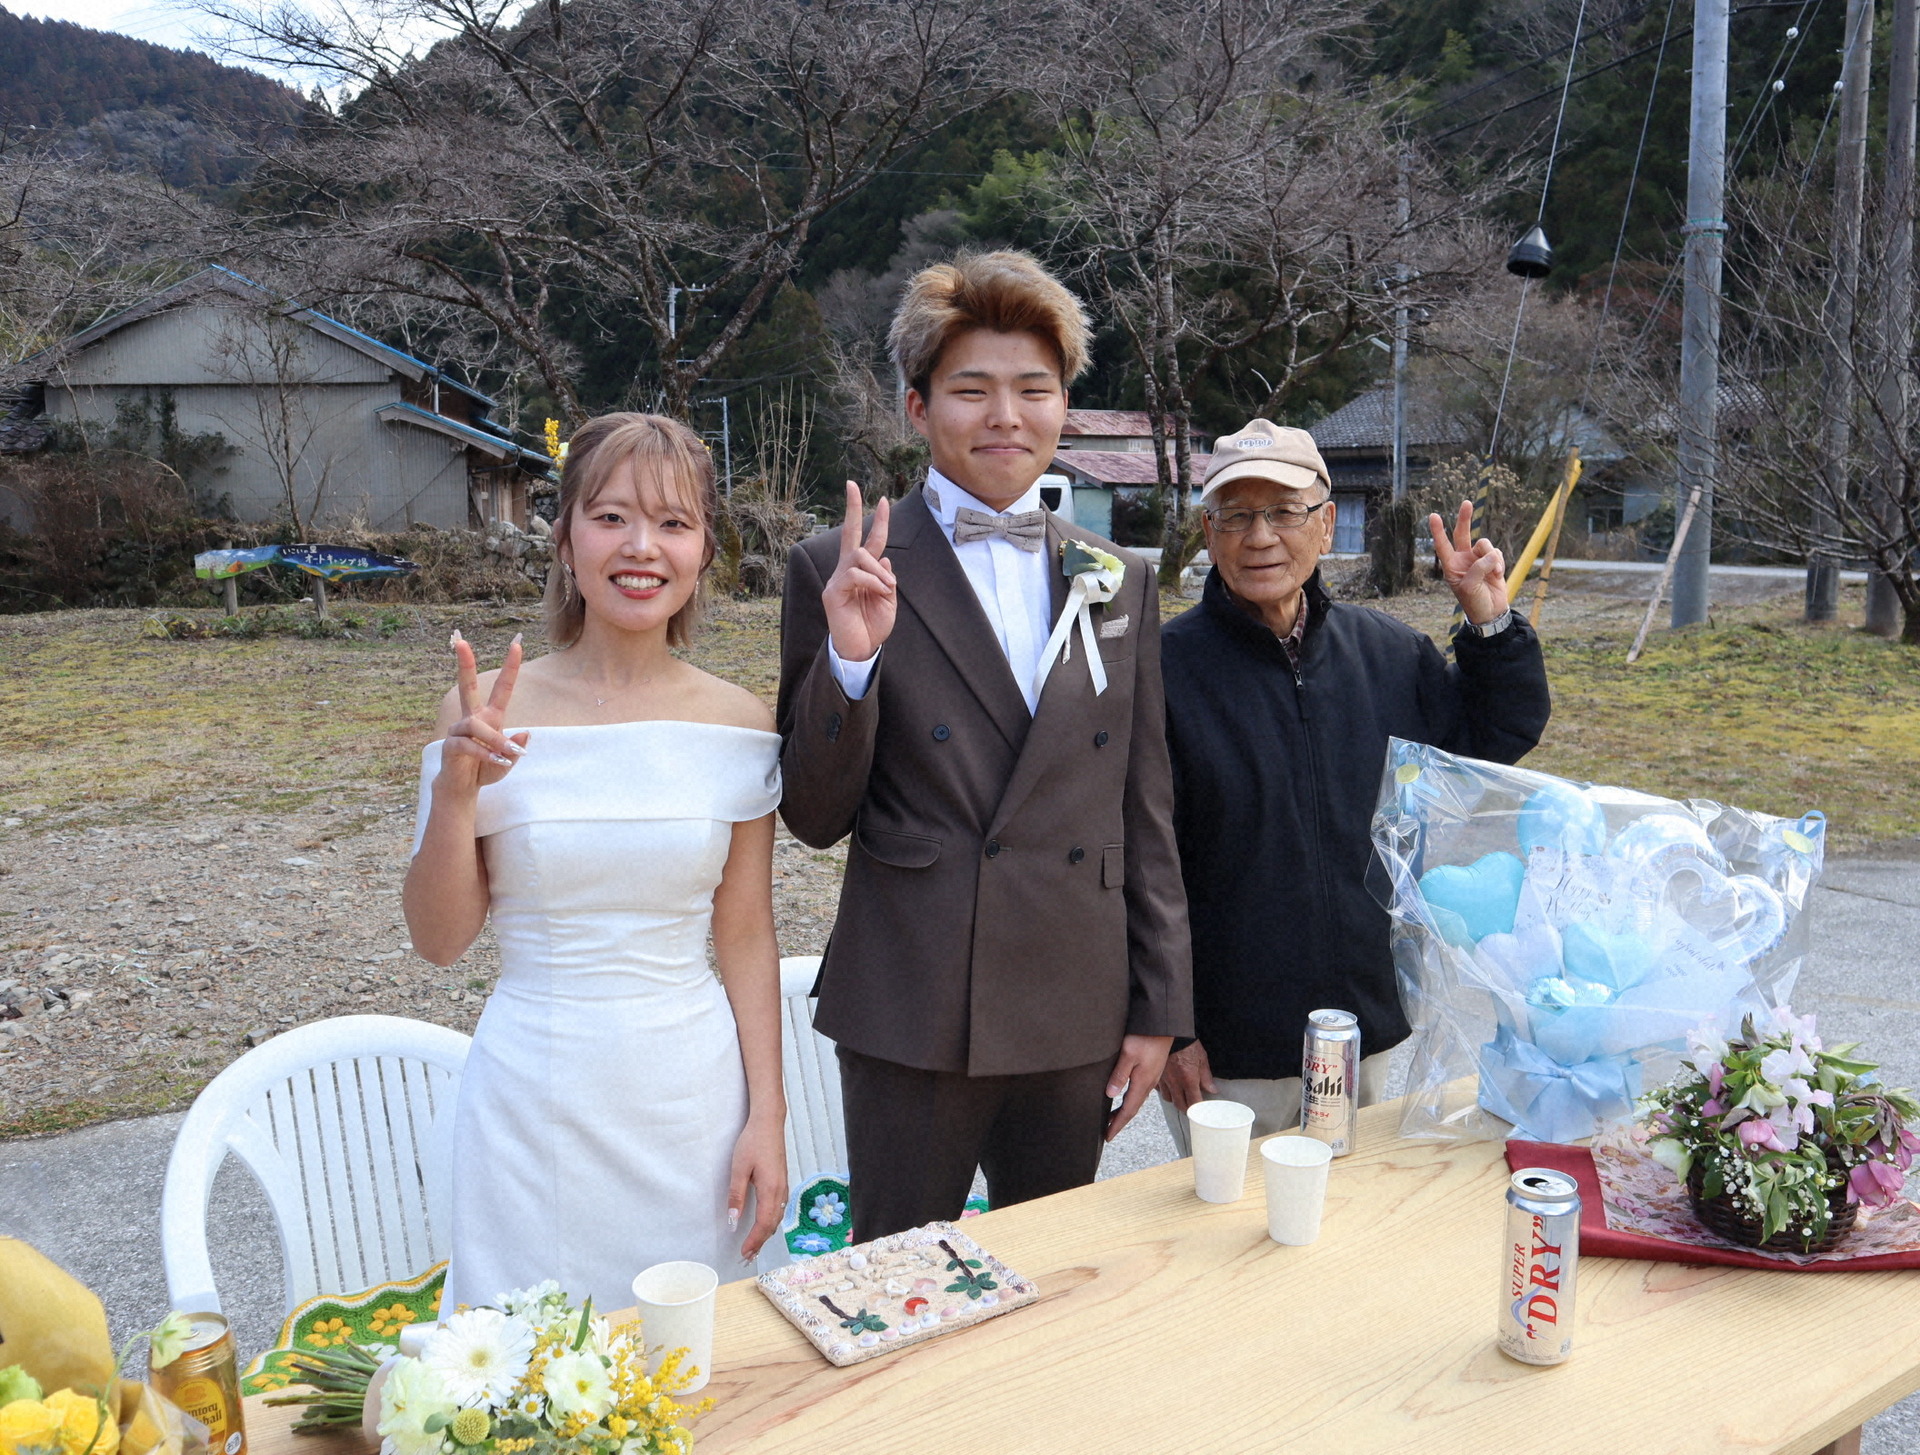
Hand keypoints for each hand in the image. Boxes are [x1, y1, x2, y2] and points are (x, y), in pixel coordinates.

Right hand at [439, 630, 529, 793]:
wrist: (464, 787)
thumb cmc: (486, 769)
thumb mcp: (508, 761)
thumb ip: (515, 749)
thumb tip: (525, 734)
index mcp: (491, 716)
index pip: (502, 688)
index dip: (510, 667)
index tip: (517, 644)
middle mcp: (473, 718)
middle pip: (467, 686)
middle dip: (464, 664)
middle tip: (460, 642)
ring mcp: (460, 730)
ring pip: (476, 725)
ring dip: (494, 739)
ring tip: (507, 754)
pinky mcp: (451, 745)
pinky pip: (468, 744)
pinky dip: (484, 753)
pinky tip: (497, 761)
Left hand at [727, 1112, 788, 1262]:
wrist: (769, 1123)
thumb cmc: (752, 1143)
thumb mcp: (739, 1169)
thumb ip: (736, 1196)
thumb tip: (733, 1220)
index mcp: (770, 1190)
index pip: (763, 1224)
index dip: (754, 1240)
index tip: (744, 1253)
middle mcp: (781, 1192)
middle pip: (772, 1225)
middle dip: (760, 1242)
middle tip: (748, 1256)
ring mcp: (784, 1186)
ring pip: (778, 1218)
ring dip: (766, 1233)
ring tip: (755, 1245)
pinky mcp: (782, 1181)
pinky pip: (780, 1209)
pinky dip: (772, 1222)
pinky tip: (765, 1224)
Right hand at [821, 480, 895, 662]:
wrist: (860, 651)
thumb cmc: (872, 627)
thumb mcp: (888, 600)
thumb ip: (886, 579)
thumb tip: (884, 557)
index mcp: (862, 571)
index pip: (869, 541)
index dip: (878, 521)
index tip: (883, 499)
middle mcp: (847, 570)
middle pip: (850, 534)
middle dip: (852, 508)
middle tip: (851, 484)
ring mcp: (837, 579)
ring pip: (860, 556)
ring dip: (879, 571)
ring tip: (886, 588)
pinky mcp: (833, 592)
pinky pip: (854, 575)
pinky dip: (872, 582)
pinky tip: (879, 593)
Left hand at [1105, 1034, 1173, 1141]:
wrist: (1163, 1025)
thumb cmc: (1146, 1036)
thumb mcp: (1128, 1054)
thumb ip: (1119, 1074)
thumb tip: (1110, 1094)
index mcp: (1142, 1082)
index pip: (1128, 1110)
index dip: (1117, 1124)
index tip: (1108, 1136)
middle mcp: (1148, 1083)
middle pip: (1132, 1108)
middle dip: (1119, 1121)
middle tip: (1107, 1131)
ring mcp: (1151, 1077)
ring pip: (1136, 1100)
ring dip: (1124, 1111)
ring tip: (1112, 1118)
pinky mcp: (1151, 1070)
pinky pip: (1139, 1091)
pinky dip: (1130, 1100)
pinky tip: (1124, 1097)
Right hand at [1155, 1040, 1217, 1113]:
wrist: (1169, 1033)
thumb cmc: (1186, 1043)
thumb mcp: (1201, 1058)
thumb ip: (1206, 1076)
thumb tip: (1212, 1089)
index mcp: (1188, 1079)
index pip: (1194, 1103)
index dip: (1199, 1109)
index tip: (1203, 1110)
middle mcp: (1175, 1082)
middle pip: (1180, 1105)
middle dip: (1188, 1108)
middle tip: (1192, 1106)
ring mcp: (1164, 1080)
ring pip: (1169, 1099)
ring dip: (1175, 1100)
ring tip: (1181, 1096)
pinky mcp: (1156, 1075)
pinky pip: (1159, 1090)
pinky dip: (1165, 1091)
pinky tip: (1170, 1087)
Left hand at [1428, 500, 1509, 624]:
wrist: (1492, 612)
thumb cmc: (1474, 602)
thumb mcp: (1470, 587)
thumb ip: (1478, 568)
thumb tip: (1491, 555)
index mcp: (1451, 566)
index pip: (1442, 545)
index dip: (1438, 531)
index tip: (1433, 515)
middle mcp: (1463, 560)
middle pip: (1463, 534)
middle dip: (1464, 519)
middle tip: (1466, 503)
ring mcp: (1478, 559)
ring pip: (1485, 545)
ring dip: (1491, 558)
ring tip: (1493, 574)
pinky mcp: (1493, 562)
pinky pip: (1497, 553)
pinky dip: (1499, 563)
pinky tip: (1498, 575)